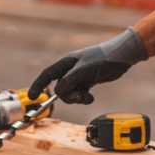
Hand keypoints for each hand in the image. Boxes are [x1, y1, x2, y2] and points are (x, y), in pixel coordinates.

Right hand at [28, 29, 148, 103]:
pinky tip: (91, 97)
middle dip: (67, 96)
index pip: (47, 75)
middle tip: (79, 97)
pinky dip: (83, 98)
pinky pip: (79, 94)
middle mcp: (70, 69)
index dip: (38, 85)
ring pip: (69, 92)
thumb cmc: (103, 58)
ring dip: (77, 98)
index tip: (32, 97)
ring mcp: (79, 76)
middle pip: (59, 88)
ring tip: (87, 97)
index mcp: (66, 62)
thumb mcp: (85, 70)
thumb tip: (57, 92)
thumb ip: (70, 81)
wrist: (122, 56)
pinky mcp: (87, 81)